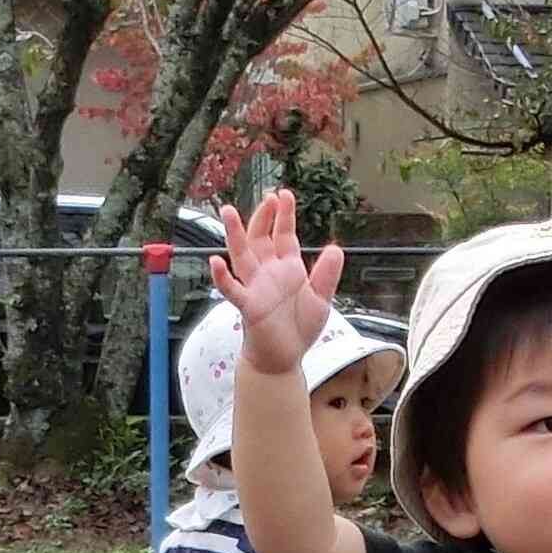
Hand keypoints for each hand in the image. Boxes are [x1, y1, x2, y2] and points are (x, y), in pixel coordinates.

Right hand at [208, 188, 343, 376]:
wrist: (283, 358)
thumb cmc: (298, 329)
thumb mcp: (321, 300)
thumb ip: (327, 275)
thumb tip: (335, 248)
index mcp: (287, 268)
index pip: (284, 235)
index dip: (284, 215)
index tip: (284, 194)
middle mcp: (268, 273)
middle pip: (261, 238)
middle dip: (263, 217)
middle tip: (266, 196)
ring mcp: (255, 287)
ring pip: (242, 256)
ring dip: (235, 235)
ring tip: (228, 212)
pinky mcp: (248, 306)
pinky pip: (232, 289)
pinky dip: (223, 277)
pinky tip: (216, 262)